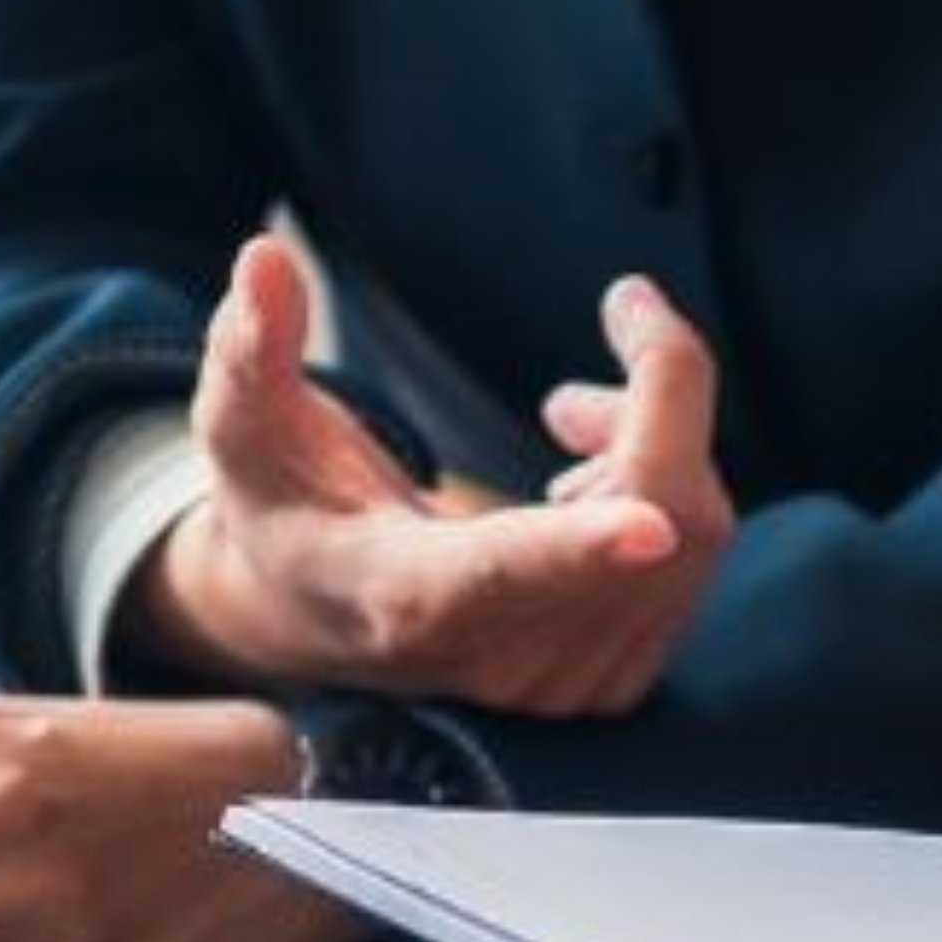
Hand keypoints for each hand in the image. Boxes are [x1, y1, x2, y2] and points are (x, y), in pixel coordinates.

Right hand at [122, 236, 726, 718]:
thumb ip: (253, 346)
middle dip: (665, 394)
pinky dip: (670, 487)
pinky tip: (591, 481)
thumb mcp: (243, 425)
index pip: (497, 575)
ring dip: (659, 434)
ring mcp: (564, 682)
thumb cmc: (283, 502)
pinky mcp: (612, 681)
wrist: (320, 614)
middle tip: (626, 306)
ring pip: (690, 534)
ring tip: (571, 411)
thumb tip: (263, 259)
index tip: (645, 526)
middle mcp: (495, 656)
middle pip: (651, 518)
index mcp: (402, 596)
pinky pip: (697, 561)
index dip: (576, 548)